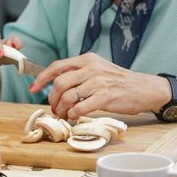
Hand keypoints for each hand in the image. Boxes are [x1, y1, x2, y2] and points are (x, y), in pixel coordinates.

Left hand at [28, 52, 162, 120]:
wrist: (144, 88)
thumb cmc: (119, 82)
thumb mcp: (98, 70)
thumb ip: (79, 74)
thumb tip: (56, 86)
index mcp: (87, 59)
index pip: (57, 66)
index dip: (41, 78)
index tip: (32, 89)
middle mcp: (91, 68)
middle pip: (59, 83)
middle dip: (51, 98)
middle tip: (54, 108)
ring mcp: (98, 81)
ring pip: (68, 96)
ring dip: (61, 109)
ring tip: (64, 115)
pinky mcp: (106, 96)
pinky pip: (81, 107)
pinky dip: (73, 114)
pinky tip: (74, 117)